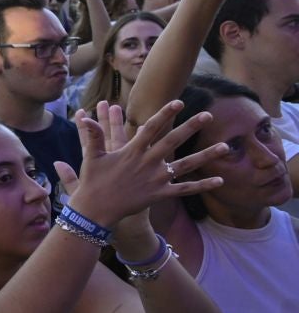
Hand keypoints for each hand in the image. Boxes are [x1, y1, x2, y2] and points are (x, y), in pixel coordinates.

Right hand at [57, 100, 226, 229]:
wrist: (96, 210)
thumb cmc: (93, 181)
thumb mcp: (91, 156)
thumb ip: (93, 135)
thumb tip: (85, 117)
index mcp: (132, 151)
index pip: (151, 128)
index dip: (165, 114)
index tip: (179, 102)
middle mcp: (147, 163)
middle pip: (173, 141)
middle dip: (191, 127)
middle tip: (209, 115)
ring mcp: (156, 179)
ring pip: (186, 165)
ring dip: (206, 156)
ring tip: (225, 147)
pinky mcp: (160, 194)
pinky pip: (185, 189)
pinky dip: (202, 185)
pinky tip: (219, 180)